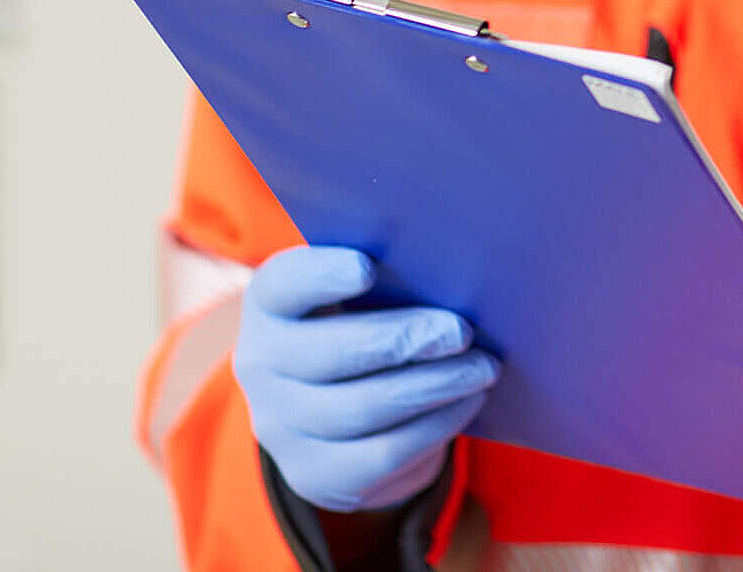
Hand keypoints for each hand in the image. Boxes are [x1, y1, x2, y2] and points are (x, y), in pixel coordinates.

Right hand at [234, 245, 499, 514]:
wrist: (339, 408)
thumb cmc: (366, 322)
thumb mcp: (363, 294)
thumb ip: (392, 276)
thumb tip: (456, 269)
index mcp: (270, 304)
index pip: (283, 285)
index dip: (321, 276)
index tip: (368, 267)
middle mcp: (261, 365)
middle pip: (329, 354)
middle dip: (402, 342)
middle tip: (460, 332)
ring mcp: (280, 426)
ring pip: (360, 410)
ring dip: (432, 387)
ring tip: (481, 369)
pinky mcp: (314, 474)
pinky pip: (380, 455)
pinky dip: (434, 426)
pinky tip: (468, 401)